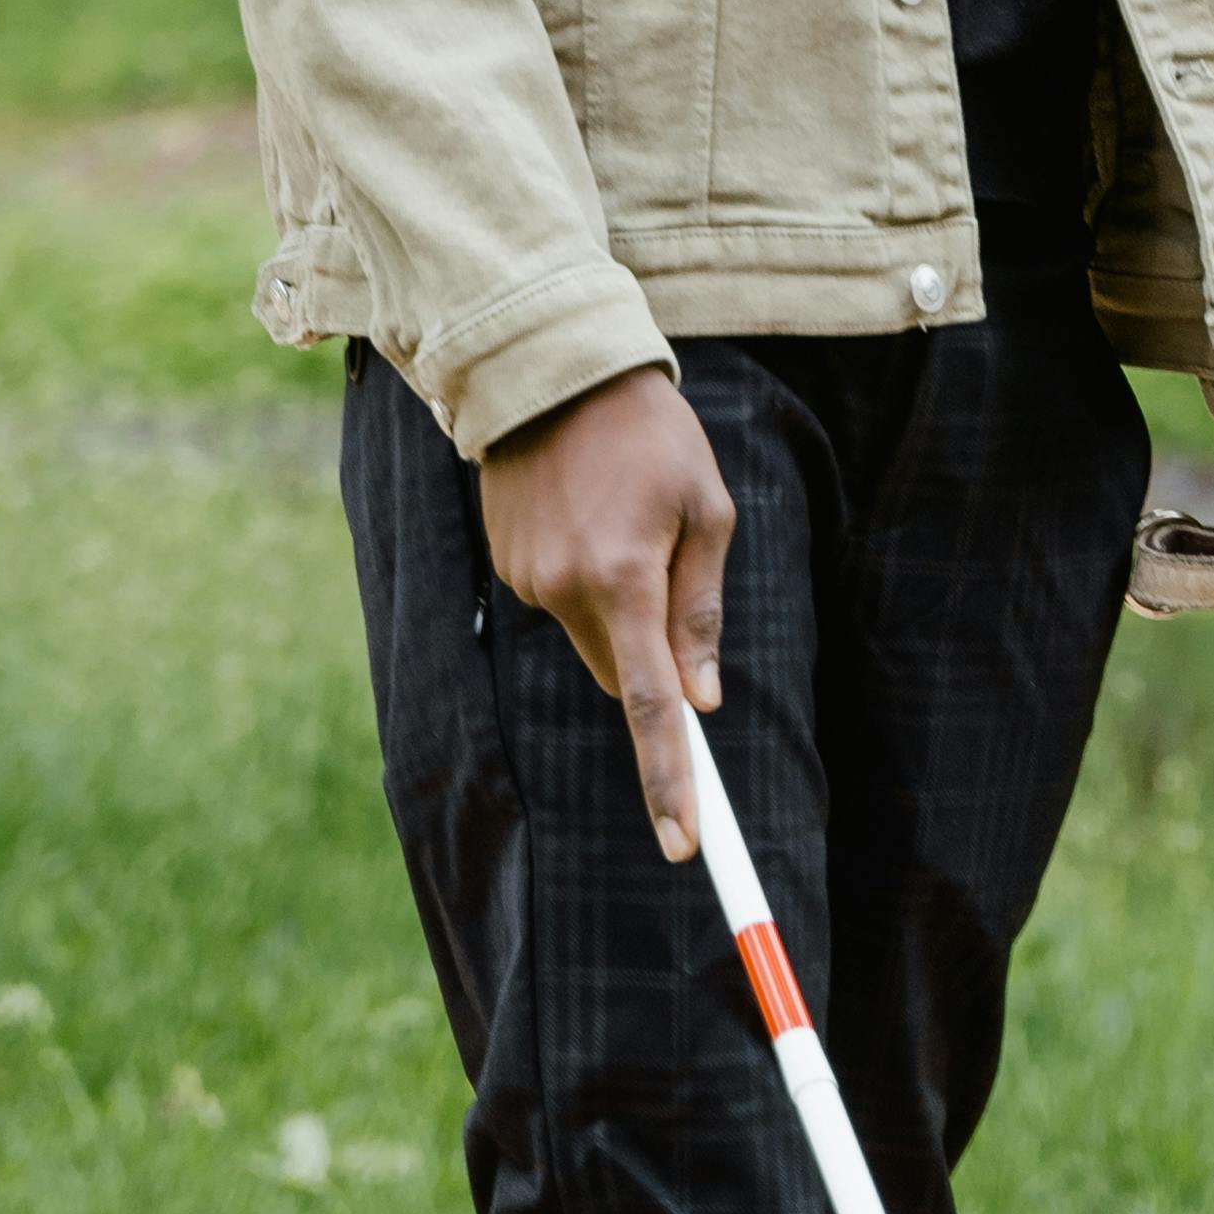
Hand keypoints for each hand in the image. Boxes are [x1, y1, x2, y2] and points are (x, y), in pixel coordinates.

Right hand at [481, 368, 734, 854]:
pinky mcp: (507, 566)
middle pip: (619, 673)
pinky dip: (585, 580)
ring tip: (624, 516)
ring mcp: (528, 581)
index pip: (649, 706)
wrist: (553, 371)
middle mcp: (566, 591)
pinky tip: (588, 512)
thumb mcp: (705, 509)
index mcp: (624, 580)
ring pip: (591, 637)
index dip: (669, 779)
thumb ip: (700, 609)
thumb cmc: (649, 434)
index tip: (684, 843)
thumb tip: (700, 699)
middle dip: (650, 653)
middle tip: (669, 572)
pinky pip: (561, 601)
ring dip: (617, 607)